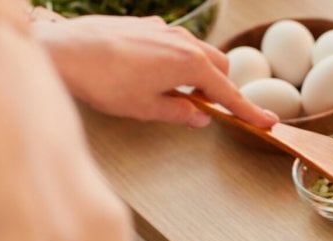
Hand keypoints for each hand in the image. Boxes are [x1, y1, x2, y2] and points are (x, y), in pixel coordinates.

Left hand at [33, 15, 276, 128]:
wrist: (65, 51)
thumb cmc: (104, 82)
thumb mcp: (146, 108)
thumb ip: (180, 113)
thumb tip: (199, 117)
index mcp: (191, 65)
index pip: (229, 94)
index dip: (249, 112)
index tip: (268, 122)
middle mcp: (185, 42)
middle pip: (221, 68)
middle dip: (219, 89)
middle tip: (200, 108)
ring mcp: (166, 30)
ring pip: (200, 52)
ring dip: (198, 73)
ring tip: (171, 91)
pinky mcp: (148, 25)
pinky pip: (176, 42)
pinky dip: (177, 59)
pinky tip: (151, 72)